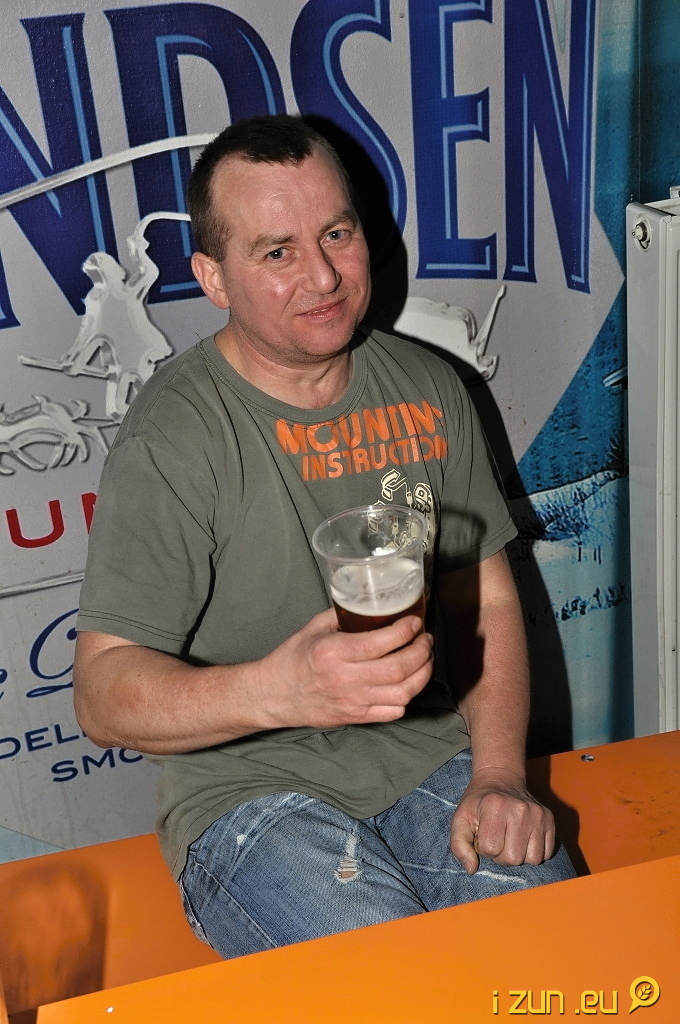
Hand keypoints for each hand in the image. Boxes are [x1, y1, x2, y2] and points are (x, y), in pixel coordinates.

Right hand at [258, 607, 432, 728]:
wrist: (274, 695)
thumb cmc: (292, 659)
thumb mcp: (314, 628)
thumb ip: (343, 614)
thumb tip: (371, 602)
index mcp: (334, 652)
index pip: (382, 642)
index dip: (406, 630)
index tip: (415, 622)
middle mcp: (346, 678)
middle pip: (399, 668)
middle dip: (421, 651)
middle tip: (425, 639)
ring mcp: (353, 702)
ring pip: (403, 692)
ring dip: (422, 674)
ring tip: (424, 660)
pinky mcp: (356, 717)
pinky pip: (393, 711)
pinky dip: (407, 697)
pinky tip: (407, 683)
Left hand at [450, 766, 554, 872]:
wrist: (500, 779)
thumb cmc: (478, 804)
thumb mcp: (460, 819)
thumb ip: (459, 845)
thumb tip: (471, 869)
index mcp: (495, 806)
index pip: (490, 849)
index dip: (482, 847)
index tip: (482, 835)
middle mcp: (520, 809)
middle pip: (513, 858)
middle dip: (501, 855)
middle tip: (497, 838)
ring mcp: (538, 814)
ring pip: (533, 859)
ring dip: (519, 855)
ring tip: (510, 840)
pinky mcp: (550, 819)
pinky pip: (546, 853)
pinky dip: (534, 851)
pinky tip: (524, 839)